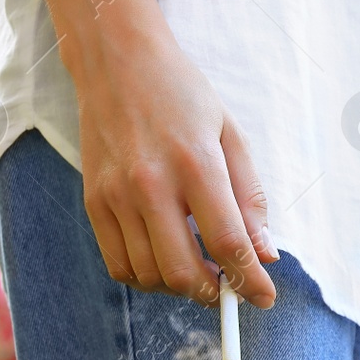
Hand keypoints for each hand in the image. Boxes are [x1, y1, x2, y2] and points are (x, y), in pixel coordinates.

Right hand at [0, 0, 278, 310]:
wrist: (116, 61)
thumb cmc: (183, 96)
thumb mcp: (232, 136)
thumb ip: (251, 198)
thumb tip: (265, 254)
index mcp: (195, 163)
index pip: (226, 242)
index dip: (249, 280)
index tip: (264, 298)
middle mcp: (151, 184)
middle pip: (183, 271)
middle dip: (213, 293)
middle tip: (229, 287)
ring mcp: (116, 195)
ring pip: (150, 275)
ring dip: (180, 286)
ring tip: (199, 269)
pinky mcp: (94, 201)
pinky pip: (119, 265)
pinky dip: (146, 277)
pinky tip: (165, 259)